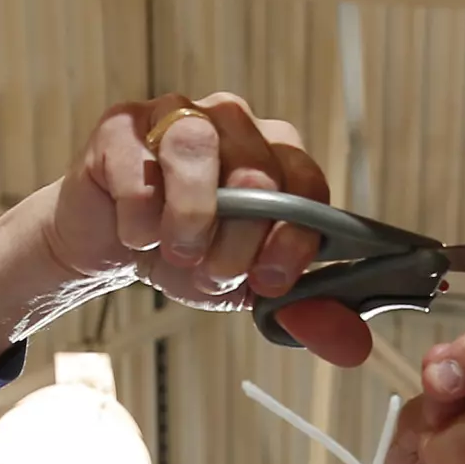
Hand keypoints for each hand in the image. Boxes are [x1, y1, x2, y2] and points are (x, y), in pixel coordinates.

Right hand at [0, 92, 371, 367]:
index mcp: (277, 157)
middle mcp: (234, 123)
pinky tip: (138, 235)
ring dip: (189, 217)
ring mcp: (177, 115)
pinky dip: (140, 216)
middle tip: (214, 270)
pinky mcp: (122, 126)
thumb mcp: (247, 289)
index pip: (306, 182)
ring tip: (176, 251)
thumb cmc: (186, 255)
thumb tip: (353, 348)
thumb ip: (303, 313)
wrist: (111, 245)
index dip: (294, 236)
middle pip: (255, 168)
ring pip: (196, 146)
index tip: (272, 281)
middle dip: (238, 238)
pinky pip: (138, 164)